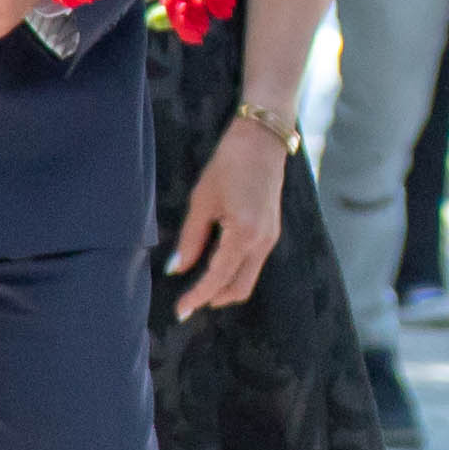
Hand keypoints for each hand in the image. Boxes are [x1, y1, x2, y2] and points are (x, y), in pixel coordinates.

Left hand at [167, 113, 288, 316]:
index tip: (180, 310)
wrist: (262, 139)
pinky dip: (234, 272)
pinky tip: (215, 266)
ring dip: (224, 288)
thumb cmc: (229, 163)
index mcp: (243, 234)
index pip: (217, 278)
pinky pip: (253, 263)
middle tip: (188, 303)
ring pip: (248, 278)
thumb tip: (177, 268)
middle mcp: (262, 241)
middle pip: (239, 288)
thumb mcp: (202, 200)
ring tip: (198, 287)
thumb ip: (191, 238)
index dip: (197, 296)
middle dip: (213, 299)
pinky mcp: (271, 231)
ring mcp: (271, 237)